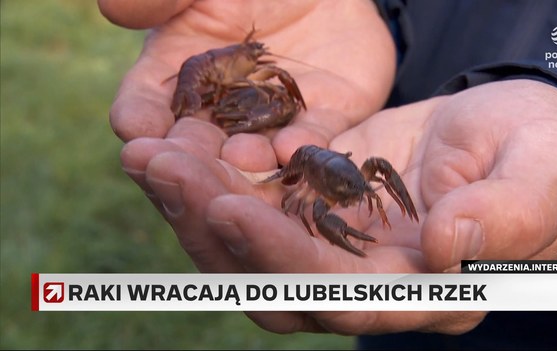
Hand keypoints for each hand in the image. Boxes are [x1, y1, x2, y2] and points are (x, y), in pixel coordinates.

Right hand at [98, 0, 395, 170]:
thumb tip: (113, 8)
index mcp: (178, 74)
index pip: (147, 104)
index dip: (139, 118)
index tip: (135, 129)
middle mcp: (222, 108)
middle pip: (199, 143)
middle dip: (191, 156)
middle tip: (181, 167)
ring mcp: (273, 117)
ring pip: (256, 149)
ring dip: (248, 157)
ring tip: (241, 157)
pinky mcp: (324, 115)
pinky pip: (314, 133)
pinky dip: (304, 143)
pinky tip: (295, 148)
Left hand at [120, 79, 556, 333]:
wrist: (504, 131)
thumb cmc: (534, 151)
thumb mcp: (537, 169)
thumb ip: (505, 213)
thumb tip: (446, 248)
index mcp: (428, 292)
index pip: (349, 299)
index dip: (289, 265)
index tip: (234, 213)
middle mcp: (369, 286)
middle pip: (278, 285)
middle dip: (215, 233)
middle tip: (164, 170)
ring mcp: (335, 252)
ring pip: (249, 254)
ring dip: (195, 207)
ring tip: (149, 156)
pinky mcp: (314, 214)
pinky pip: (251, 210)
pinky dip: (210, 184)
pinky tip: (176, 147)